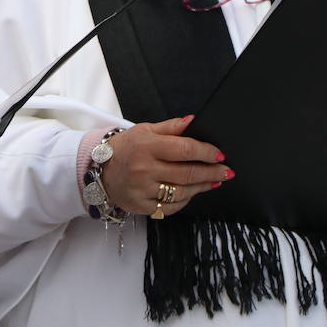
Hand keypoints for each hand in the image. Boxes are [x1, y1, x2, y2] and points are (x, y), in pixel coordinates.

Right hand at [100, 115, 230, 217]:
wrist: (99, 170)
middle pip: (187, 173)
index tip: (220, 154)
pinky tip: (193, 193)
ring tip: (214, 181)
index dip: (206, 152)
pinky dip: (185, 200)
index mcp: (147, 146)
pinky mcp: (142, 206)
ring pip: (182, 192)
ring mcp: (143, 190)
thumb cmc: (125, 148)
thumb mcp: (145, 130)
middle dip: (212, 172)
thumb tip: (194, 120)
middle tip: (227, 171)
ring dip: (202, 187)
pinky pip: (170, 206)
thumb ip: (171, 127)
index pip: (184, 149)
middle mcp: (145, 169)